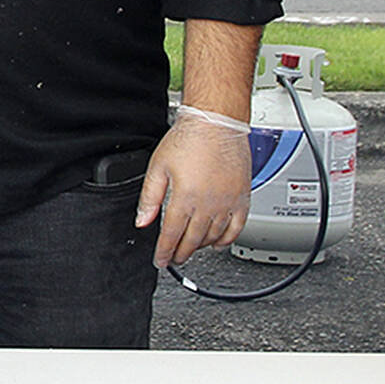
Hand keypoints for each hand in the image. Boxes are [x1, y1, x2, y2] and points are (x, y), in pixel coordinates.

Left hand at [134, 107, 250, 268]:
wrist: (217, 123)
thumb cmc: (189, 139)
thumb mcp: (158, 167)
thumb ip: (150, 197)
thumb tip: (142, 220)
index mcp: (185, 198)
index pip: (171, 234)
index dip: (164, 251)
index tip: (160, 260)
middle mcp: (208, 205)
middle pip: (193, 240)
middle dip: (181, 253)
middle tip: (175, 259)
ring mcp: (227, 203)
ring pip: (214, 237)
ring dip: (201, 248)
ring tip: (191, 250)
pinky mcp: (242, 198)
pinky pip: (237, 228)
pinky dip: (227, 240)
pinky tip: (218, 243)